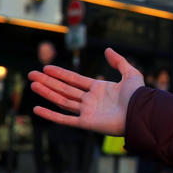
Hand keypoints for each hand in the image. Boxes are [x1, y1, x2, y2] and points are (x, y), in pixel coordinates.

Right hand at [28, 48, 143, 135]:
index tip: (46, 68)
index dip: (60, 74)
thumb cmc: (139, 96)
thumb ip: (120, 61)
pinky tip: (37, 109)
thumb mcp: (131, 74)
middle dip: (48, 82)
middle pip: (65, 89)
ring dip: (47, 93)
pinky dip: (50, 115)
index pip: (75, 80)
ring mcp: (87, 111)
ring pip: (62, 101)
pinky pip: (65, 119)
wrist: (142, 113)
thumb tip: (108, 50)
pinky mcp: (86, 123)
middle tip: (31, 74)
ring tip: (32, 85)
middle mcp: (91, 100)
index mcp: (99, 89)